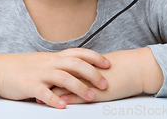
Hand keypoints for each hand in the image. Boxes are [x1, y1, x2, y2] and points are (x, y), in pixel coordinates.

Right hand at [0, 48, 109, 108]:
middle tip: (104, 84)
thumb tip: (79, 71)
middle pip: (75, 64)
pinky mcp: (29, 85)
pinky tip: (63, 106)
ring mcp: (39, 73)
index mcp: (54, 57)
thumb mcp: (43, 63)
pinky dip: (54, 99)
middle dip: (92, 74)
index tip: (108, 64)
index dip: (94, 57)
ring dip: (79, 87)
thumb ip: (59, 66)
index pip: (78, 53)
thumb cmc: (22, 67)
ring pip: (63, 77)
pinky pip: (43, 92)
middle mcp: (49, 63)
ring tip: (90, 97)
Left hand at [39, 47, 162, 104]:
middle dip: (43, 83)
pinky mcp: (97, 92)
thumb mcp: (100, 66)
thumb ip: (87, 68)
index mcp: (83, 63)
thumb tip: (77, 70)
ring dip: (50, 93)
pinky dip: (67, 99)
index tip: (34, 77)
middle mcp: (83, 70)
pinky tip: (57, 103)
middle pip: (57, 76)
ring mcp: (89, 81)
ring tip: (36, 98)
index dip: (46, 73)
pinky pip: (79, 96)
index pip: (59, 67)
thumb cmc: (122, 67)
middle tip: (28, 87)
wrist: (137, 68)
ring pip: (65, 86)